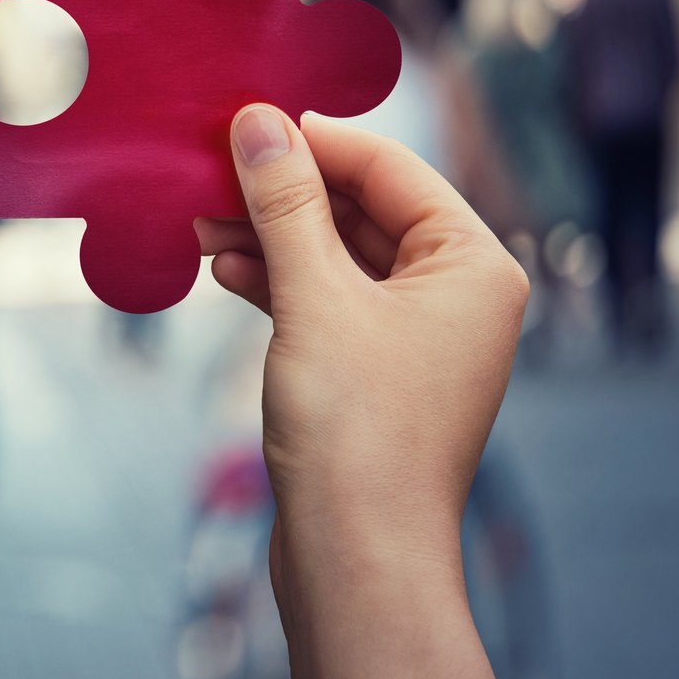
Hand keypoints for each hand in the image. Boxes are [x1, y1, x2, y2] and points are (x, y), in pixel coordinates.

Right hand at [195, 106, 530, 678]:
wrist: (356, 557)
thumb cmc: (356, 430)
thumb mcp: (313, 297)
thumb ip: (283, 203)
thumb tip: (256, 122)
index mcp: (474, 266)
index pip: (391, 169)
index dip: (314, 140)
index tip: (243, 121)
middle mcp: (458, 295)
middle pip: (363, 209)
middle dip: (284, 192)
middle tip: (210, 172)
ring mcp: (418, 338)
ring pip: (337, 255)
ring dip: (271, 236)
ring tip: (203, 224)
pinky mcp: (376, 372)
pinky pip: (327, 300)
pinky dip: (279, 281)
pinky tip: (226, 271)